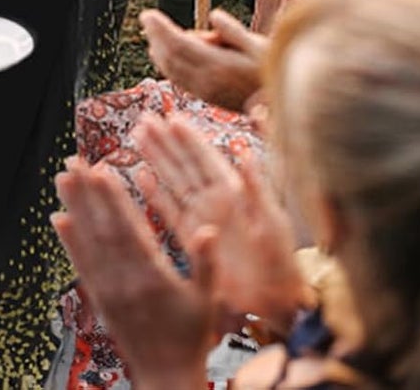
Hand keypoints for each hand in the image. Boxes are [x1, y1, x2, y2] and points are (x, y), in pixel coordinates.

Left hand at [53, 157, 218, 389]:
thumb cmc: (191, 338)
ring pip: (87, 243)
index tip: (101, 170)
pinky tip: (59, 219)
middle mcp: (125, 281)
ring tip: (62, 178)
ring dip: (73, 208)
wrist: (166, 377)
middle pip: (102, 229)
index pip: (129, 230)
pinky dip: (68, 241)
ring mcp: (108, 290)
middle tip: (72, 161)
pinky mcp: (98, 299)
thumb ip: (207, 263)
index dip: (114, 199)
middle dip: (87, 193)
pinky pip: (81, 265)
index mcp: (153, 277)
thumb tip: (208, 229)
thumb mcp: (208, 301)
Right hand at [134, 115, 305, 329]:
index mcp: (234, 193)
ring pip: (173, 181)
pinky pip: (169, 211)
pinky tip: (140, 177)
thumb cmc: (280, 262)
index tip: (172, 117)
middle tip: (146, 118)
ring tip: (138, 136)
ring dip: (156, 159)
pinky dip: (154, 194)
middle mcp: (215, 201)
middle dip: (166, 140)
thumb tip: (244, 152)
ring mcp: (201, 218)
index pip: (207, 158)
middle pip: (185, 164)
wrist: (274, 302)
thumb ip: (257, 188)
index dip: (190, 138)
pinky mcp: (192, 238)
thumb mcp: (272, 223)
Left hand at [139, 7, 264, 111]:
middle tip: (146, 18)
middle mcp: (208, 82)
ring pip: (173, 72)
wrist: (286, 106)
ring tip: (152, 35)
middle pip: (171, 57)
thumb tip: (213, 15)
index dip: (160, 28)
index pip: (178, 44)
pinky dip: (168, 66)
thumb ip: (235, 31)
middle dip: (156, 37)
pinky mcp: (210, 99)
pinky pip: (181, 81)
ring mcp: (207, 93)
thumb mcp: (262, 46)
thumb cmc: (276, 69)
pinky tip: (166, 57)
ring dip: (159, 52)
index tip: (147, 14)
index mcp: (219, 66)